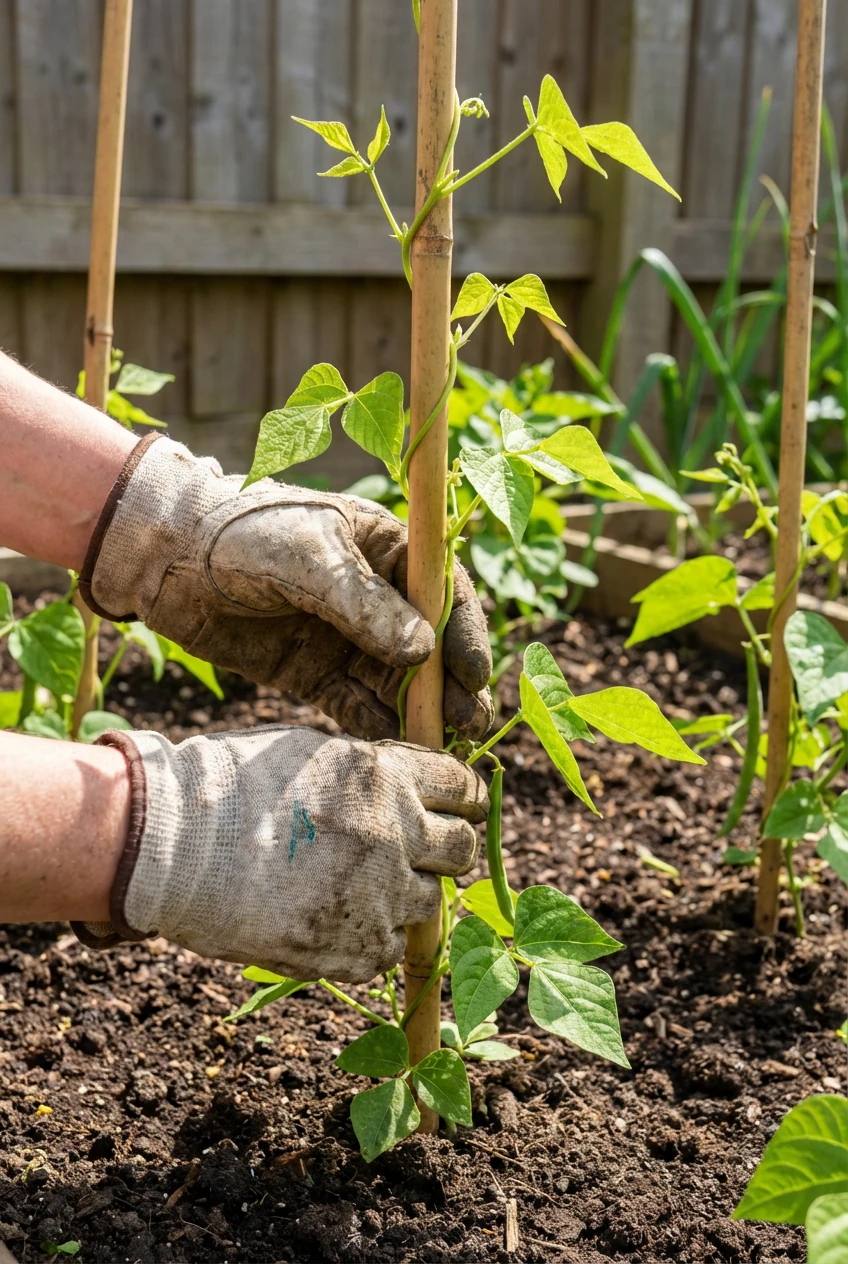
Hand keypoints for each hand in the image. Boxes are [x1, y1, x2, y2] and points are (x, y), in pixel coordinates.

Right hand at [74, 726, 487, 983]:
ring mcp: (378, 897)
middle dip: (445, 848)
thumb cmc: (230, 787)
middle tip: (415, 850)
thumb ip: (370, 770)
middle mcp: (395, 835)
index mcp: (385, 778)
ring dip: (404, 893)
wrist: (171, 848)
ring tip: (353, 885)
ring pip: (429, 902)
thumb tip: (410, 785)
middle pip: (463, 849)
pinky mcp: (354, 949)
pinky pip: (390, 948)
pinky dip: (371, 936)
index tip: (456, 804)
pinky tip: (334, 918)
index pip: (462, 786)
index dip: (462, 796)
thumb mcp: (311, 753)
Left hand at [81, 436, 492, 740]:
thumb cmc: (243, 534)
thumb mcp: (307, 557)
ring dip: (420, 715)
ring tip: (440, 748)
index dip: (465, 636)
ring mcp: (347, 640)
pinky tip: (392, 753)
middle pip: (431, 648)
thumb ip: (362, 603)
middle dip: (449, 687)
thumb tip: (422, 650)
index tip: (474, 677)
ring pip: (398, 684)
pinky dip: (375, 729)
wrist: (166, 559)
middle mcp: (377, 598)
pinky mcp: (315, 675)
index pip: (445, 595)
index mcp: (388, 551)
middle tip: (466, 726)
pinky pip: (356, 707)